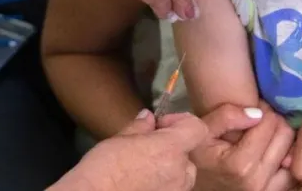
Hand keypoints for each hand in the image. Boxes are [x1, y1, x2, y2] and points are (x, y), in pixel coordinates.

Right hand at [54, 110, 207, 190]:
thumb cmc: (104, 166)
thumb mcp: (119, 139)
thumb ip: (140, 127)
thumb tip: (149, 117)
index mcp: (171, 148)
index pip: (197, 128)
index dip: (181, 122)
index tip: (160, 126)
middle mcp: (180, 171)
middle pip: (188, 154)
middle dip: (173, 149)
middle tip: (148, 149)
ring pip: (183, 176)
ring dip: (170, 169)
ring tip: (144, 169)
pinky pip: (173, 190)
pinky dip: (163, 185)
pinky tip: (142, 184)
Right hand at [193, 103, 298, 190]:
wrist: (201, 184)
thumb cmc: (200, 155)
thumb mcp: (202, 130)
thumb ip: (226, 117)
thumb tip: (258, 113)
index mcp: (240, 165)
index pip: (268, 122)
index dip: (261, 109)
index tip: (252, 110)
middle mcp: (258, 181)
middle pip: (285, 135)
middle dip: (274, 122)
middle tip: (260, 121)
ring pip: (294, 151)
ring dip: (282, 139)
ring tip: (265, 136)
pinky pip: (293, 168)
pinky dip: (286, 155)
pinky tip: (271, 150)